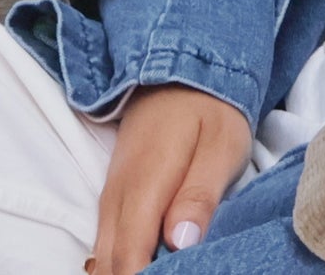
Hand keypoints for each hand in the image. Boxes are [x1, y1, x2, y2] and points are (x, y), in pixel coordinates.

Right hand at [90, 84, 250, 271]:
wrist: (179, 70)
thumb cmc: (208, 111)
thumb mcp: (220, 146)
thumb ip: (199, 196)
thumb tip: (180, 243)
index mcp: (143, 184)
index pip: (130, 255)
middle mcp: (116, 193)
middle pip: (111, 262)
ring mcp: (111, 194)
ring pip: (104, 254)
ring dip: (124, 272)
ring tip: (154, 273)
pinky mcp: (114, 194)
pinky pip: (107, 241)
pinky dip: (120, 261)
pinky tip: (142, 269)